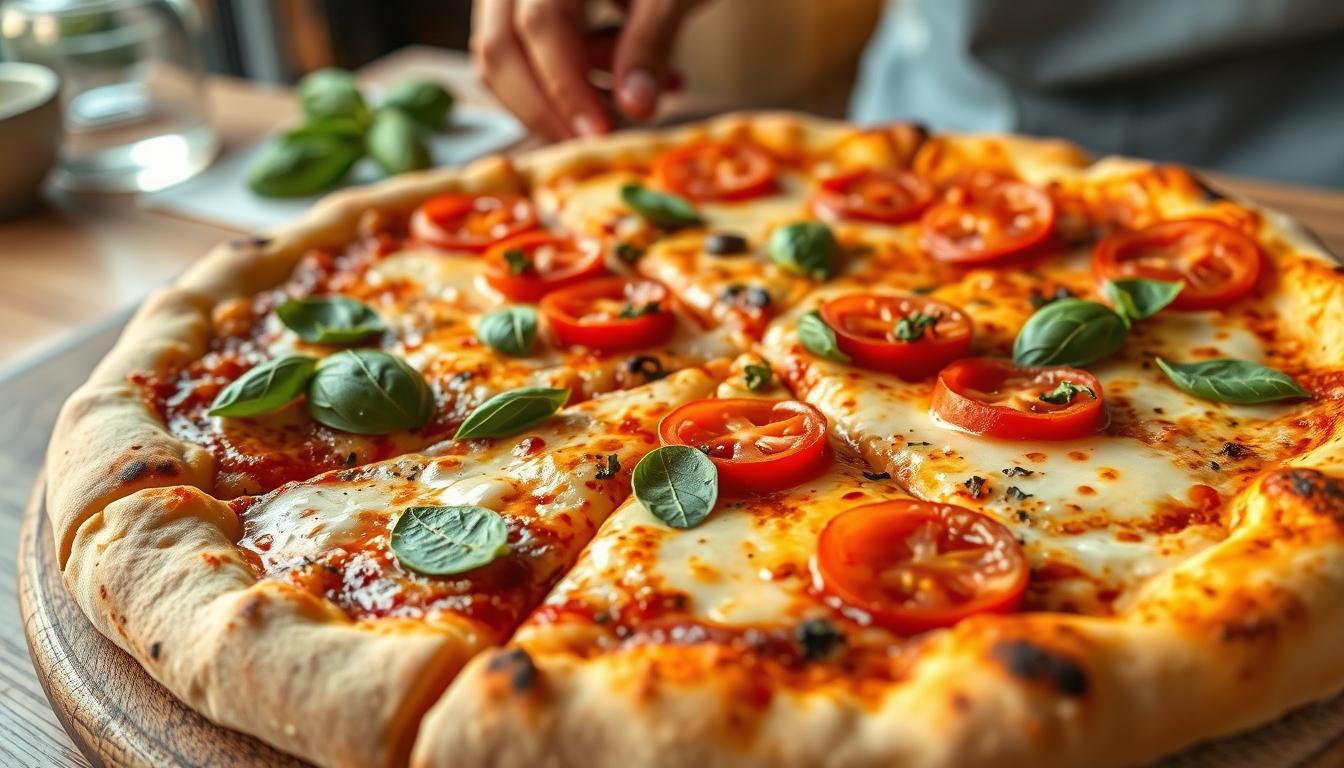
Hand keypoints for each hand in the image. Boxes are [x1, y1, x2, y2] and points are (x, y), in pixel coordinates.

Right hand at [471, 0, 702, 139]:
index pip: (540, 26)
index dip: (567, 87)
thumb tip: (636, 108)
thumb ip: (652, 42)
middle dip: (545, 106)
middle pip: (500, 46)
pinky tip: (629, 76)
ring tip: (636, 96)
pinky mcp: (526, 5)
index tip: (600, 135)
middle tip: (593, 142)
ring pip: (505, 53)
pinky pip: (526, 49)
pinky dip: (572, 73)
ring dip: (563, 91)